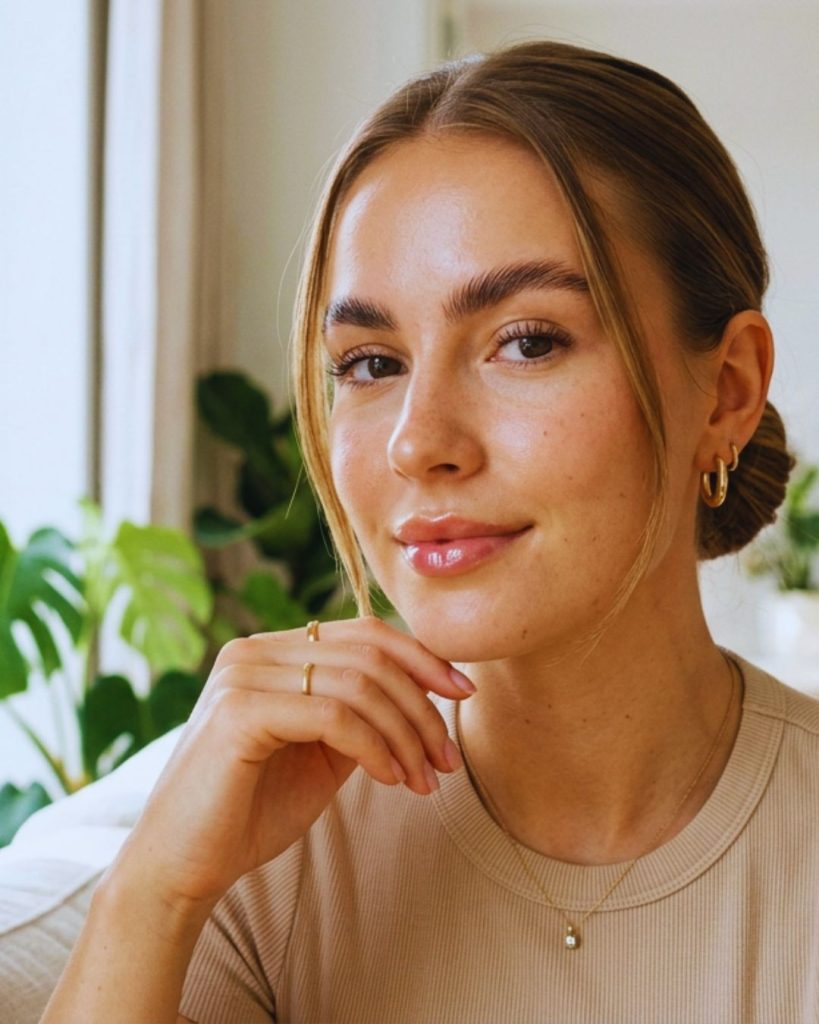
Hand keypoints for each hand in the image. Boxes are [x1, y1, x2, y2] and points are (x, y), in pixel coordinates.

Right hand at [105, 616, 474, 910]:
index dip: (421, 658)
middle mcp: (253, 650)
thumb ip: (358, 714)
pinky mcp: (238, 711)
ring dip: (406, 736)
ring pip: (358, 685)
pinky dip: (376, 748)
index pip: (364, 632)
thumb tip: (425, 693)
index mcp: (270, 651)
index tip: (464, 692)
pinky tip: (391, 779)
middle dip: (422, 706)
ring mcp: (242, 675)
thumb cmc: (251, 811)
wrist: (182, 866)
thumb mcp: (320, 752)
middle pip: (369, 655)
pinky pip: (334, 716)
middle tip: (446, 760)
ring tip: (424, 781)